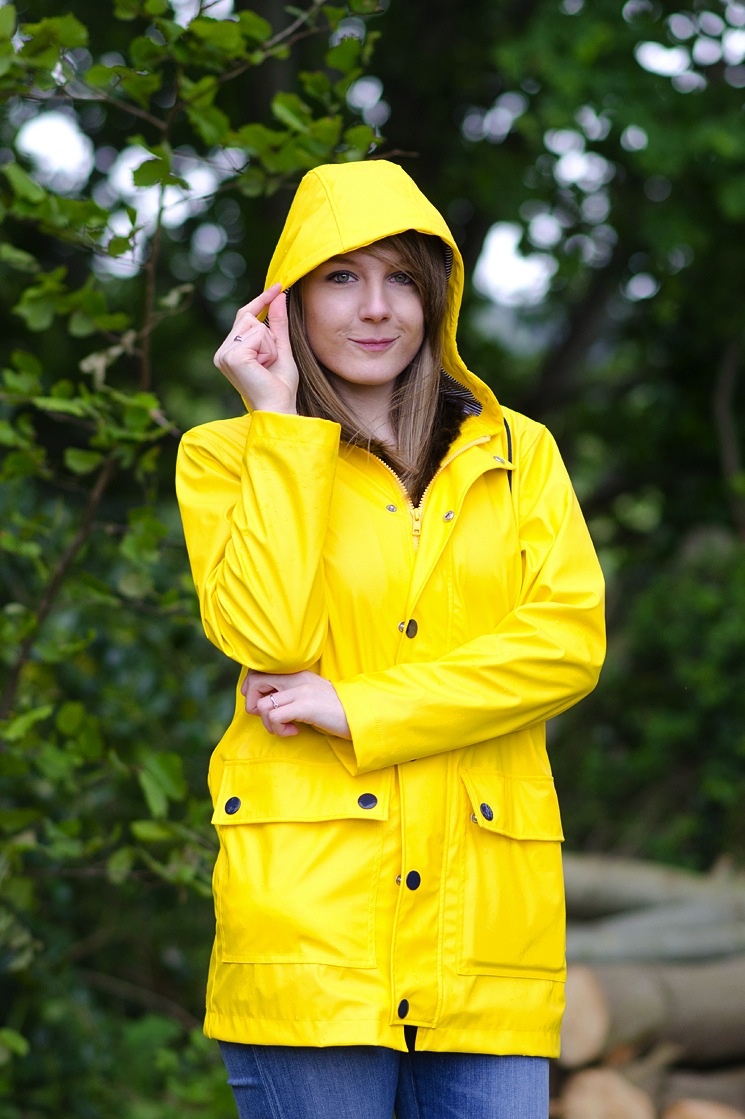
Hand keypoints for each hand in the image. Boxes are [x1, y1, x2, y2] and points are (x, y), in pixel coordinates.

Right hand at [214, 284, 298, 412]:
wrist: (279, 408)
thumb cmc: (280, 386)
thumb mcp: (281, 349)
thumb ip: (278, 323)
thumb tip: (280, 294)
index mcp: (229, 351)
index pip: (244, 315)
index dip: (261, 300)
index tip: (279, 286)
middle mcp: (222, 351)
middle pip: (249, 318)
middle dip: (269, 336)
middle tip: (270, 361)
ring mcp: (224, 354)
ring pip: (254, 325)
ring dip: (270, 344)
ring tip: (267, 365)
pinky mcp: (232, 356)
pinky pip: (257, 335)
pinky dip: (268, 349)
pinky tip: (264, 366)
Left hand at [242, 669, 350, 739]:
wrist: (359, 714)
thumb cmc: (334, 709)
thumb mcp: (309, 692)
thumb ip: (290, 691)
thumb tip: (265, 701)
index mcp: (296, 672)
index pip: (258, 672)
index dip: (251, 691)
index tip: (262, 707)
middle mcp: (295, 677)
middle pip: (253, 682)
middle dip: (251, 704)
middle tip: (268, 718)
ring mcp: (300, 691)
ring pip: (261, 705)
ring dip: (268, 724)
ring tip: (286, 728)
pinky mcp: (304, 706)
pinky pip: (274, 717)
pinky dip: (279, 730)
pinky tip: (293, 732)